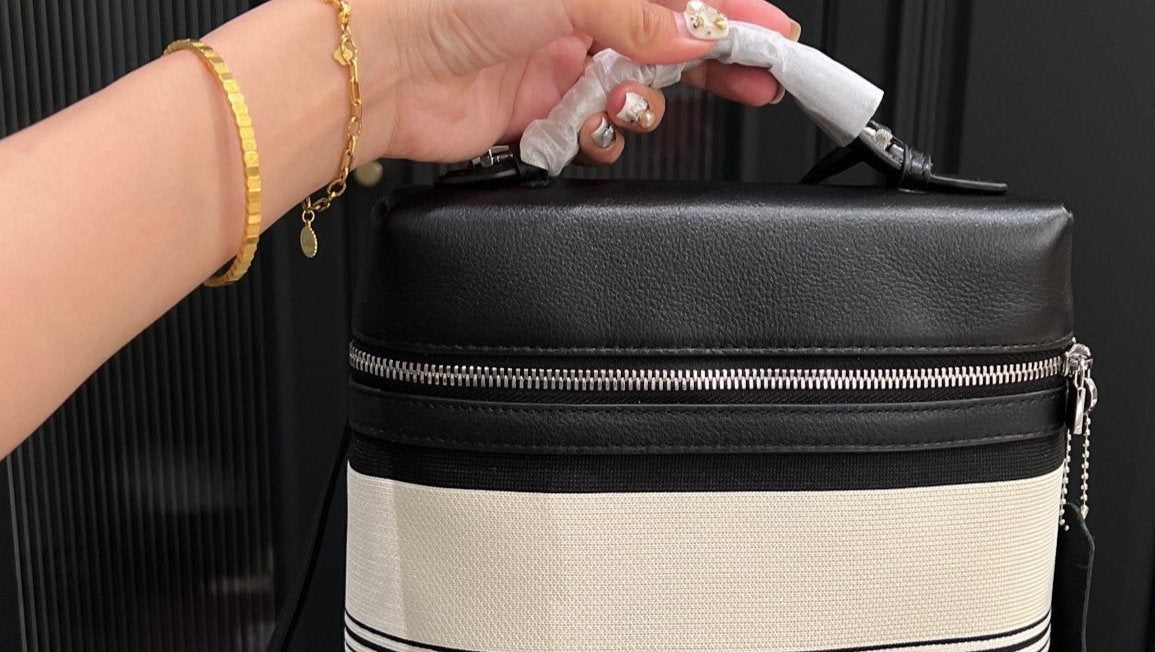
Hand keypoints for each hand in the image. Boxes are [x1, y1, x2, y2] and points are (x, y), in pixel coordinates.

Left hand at [378, 0, 798, 166]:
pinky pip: (594, 130)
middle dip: (712, 63)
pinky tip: (590, 129)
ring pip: (634, 91)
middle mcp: (577, 7)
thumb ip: (640, 17)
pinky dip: (600, 136)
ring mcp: (559, 57)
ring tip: (619, 106)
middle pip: (668, 38)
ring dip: (639, 107)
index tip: (775, 39)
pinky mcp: (539, 109)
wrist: (379, 65)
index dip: (732, 12)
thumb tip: (697, 35)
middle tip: (757, 85)